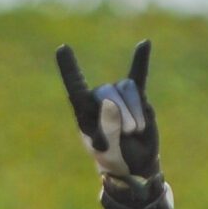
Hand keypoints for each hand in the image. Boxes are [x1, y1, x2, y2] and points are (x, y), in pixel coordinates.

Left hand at [55, 39, 159, 185]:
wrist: (134, 164)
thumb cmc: (115, 158)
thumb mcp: (109, 150)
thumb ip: (108, 127)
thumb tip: (110, 101)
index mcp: (85, 112)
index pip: (75, 87)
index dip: (69, 68)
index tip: (62, 48)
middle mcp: (99, 100)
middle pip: (109, 91)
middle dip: (122, 113)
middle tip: (128, 133)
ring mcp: (118, 97)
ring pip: (128, 89)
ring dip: (135, 111)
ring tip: (135, 131)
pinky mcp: (136, 98)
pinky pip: (138, 76)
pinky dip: (141, 61)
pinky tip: (145, 44)